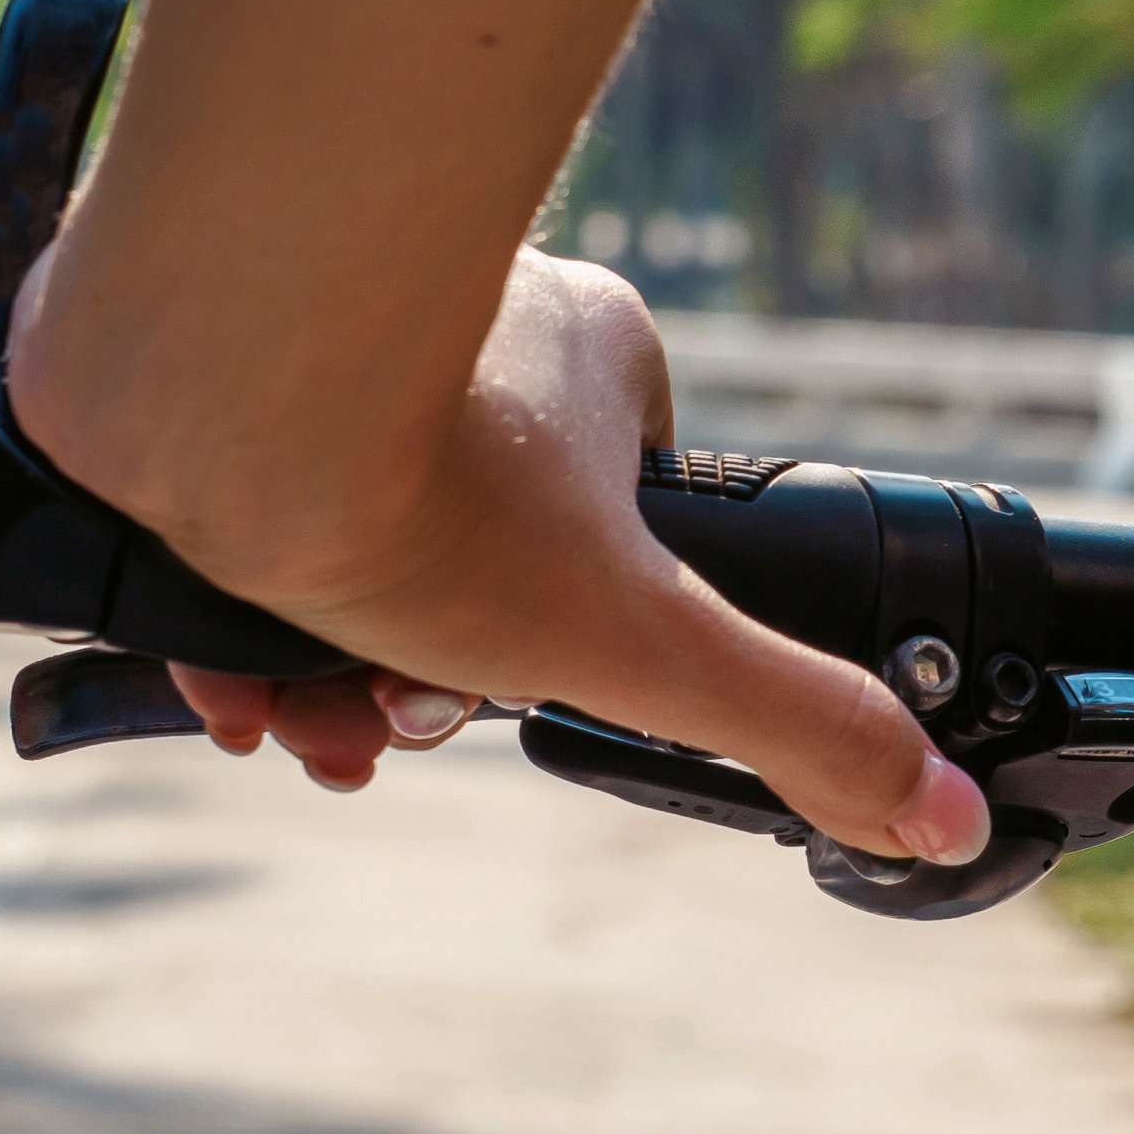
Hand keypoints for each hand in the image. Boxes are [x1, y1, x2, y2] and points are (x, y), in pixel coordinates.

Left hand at [2, 244, 987, 863]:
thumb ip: (796, 726)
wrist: (190, 389)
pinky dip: (221, 608)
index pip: (609, 520)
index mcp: (592, 355)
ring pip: (333, 533)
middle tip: (379, 729)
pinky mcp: (191, 346)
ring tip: (291, 719)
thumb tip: (944, 817)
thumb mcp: (637, 648)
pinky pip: (220, 498)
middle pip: (460, 545)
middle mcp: (461, 315)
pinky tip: (216, 674)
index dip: (563, 637)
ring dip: (319, 663)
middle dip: (417, 675)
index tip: (504, 696)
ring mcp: (315, 324)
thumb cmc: (424, 491)